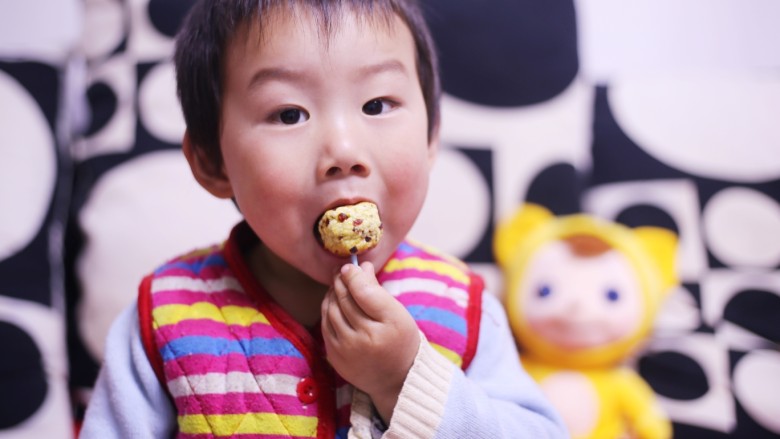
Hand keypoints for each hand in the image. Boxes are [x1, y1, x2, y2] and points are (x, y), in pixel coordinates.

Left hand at [321, 261, 419, 422]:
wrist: (396, 379)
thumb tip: (360, 266)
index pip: (363, 292)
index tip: (350, 265)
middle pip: (344, 300)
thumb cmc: (400, 341)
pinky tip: (333, 303)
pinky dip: (327, 310)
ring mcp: (347, 350)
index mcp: (387, 325)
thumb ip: (377, 290)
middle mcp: (365, 338)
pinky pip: (325, 325)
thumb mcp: (398, 314)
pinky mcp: (335, 357)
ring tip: (337, 285)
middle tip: (341, 271)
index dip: (353, 275)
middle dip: (340, 281)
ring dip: (331, 294)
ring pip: (331, 310)